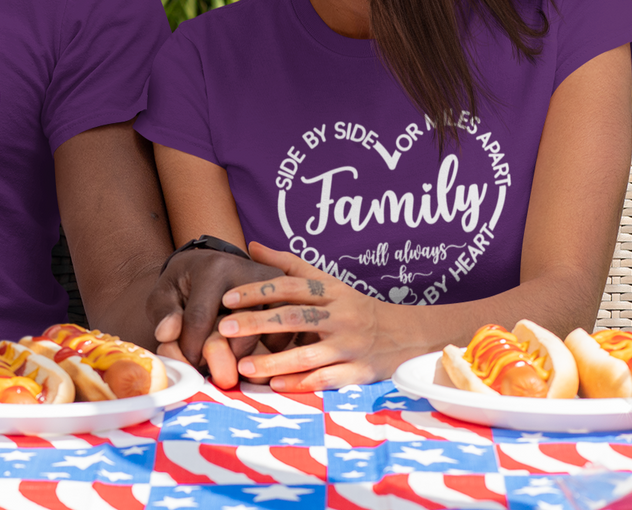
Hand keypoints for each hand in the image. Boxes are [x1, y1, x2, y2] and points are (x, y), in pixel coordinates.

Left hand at [147, 246, 283, 378]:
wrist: (214, 265)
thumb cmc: (187, 284)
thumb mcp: (164, 293)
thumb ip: (163, 313)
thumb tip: (168, 334)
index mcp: (214, 268)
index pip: (200, 320)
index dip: (190, 349)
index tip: (187, 362)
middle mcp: (250, 273)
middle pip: (239, 334)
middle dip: (221, 359)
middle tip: (210, 366)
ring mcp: (276, 286)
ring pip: (265, 340)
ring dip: (246, 359)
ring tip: (229, 358)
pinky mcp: (292, 299)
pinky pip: (284, 340)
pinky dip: (267, 354)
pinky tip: (249, 352)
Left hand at [216, 242, 413, 390]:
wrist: (407, 334)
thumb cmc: (355, 306)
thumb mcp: (327, 281)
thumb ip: (288, 264)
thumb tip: (251, 246)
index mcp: (331, 292)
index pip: (289, 287)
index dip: (257, 292)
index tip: (227, 299)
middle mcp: (340, 316)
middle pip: (294, 318)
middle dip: (257, 324)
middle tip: (224, 329)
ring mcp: (350, 345)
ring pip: (307, 354)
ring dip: (273, 362)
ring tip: (242, 366)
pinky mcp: (360, 372)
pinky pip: (327, 379)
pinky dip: (301, 382)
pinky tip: (275, 386)